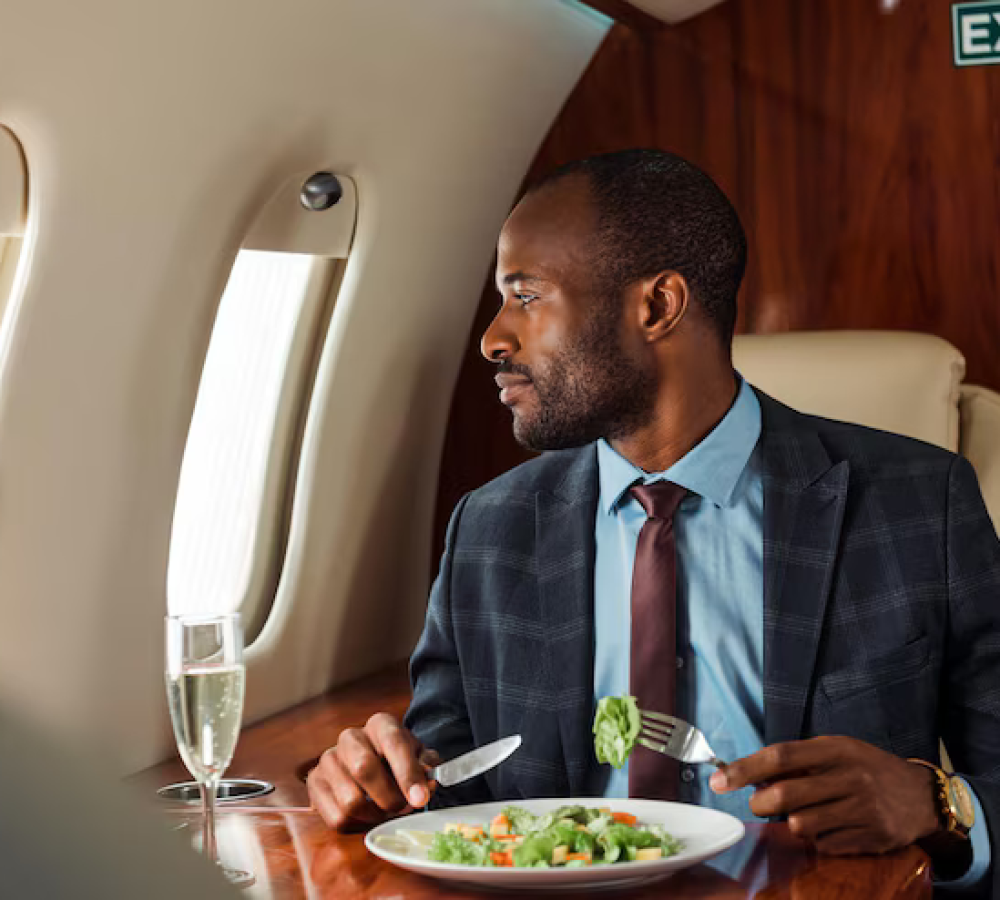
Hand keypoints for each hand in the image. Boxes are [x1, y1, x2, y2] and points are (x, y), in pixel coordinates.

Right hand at [306, 713, 439, 830]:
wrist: (368, 759)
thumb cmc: (396, 758)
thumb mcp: (418, 755)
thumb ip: (427, 765)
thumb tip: (428, 782)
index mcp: (380, 724)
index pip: (393, 744)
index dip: (407, 773)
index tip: (420, 798)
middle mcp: (350, 737)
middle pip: (364, 769)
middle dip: (389, 798)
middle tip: (403, 808)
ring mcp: (328, 760)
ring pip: (350, 801)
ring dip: (375, 815)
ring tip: (386, 811)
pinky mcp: (315, 784)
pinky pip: (337, 818)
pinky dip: (358, 825)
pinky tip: (368, 815)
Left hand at [710, 736, 938, 854]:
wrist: (921, 796)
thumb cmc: (867, 768)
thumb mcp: (837, 750)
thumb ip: (799, 760)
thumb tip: (752, 776)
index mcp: (836, 749)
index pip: (780, 757)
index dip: (745, 768)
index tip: (718, 780)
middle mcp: (850, 778)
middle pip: (785, 795)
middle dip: (760, 802)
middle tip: (759, 802)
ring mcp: (863, 811)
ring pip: (801, 825)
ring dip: (790, 822)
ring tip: (802, 812)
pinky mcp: (872, 838)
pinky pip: (824, 845)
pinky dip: (817, 838)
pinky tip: (830, 826)